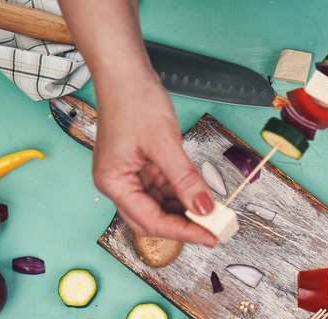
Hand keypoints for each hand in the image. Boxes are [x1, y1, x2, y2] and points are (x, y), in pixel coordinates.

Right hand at [91, 68, 217, 246]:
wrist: (125, 73)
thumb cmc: (134, 101)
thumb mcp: (164, 143)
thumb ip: (185, 180)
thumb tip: (204, 208)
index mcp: (114, 183)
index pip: (151, 221)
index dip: (184, 232)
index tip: (210, 236)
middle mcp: (118, 184)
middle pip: (152, 220)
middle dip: (183, 226)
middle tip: (214, 229)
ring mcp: (129, 176)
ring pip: (160, 207)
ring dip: (184, 211)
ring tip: (212, 212)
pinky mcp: (141, 167)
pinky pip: (163, 190)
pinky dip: (181, 195)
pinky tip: (199, 195)